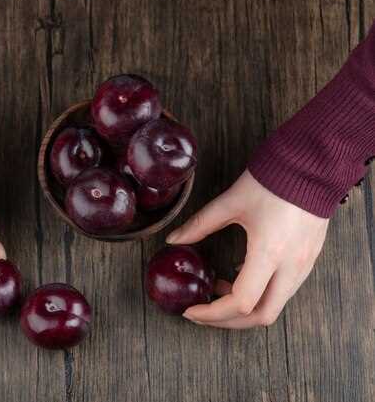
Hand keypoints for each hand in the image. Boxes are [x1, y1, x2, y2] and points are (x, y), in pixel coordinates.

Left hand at [166, 170, 328, 327]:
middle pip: (261, 317)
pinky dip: (260, 294)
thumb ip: (200, 224)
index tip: (191, 310)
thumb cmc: (272, 181)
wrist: (313, 164)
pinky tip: (240, 275)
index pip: (241, 303)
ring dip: (245, 309)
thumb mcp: (230, 203)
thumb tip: (174, 239)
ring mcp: (304, 266)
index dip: (212, 313)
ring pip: (275, 307)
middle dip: (228, 321)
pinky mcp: (309, 260)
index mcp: (269, 254)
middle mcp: (290, 267)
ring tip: (218, 290)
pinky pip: (284, 291)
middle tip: (203, 311)